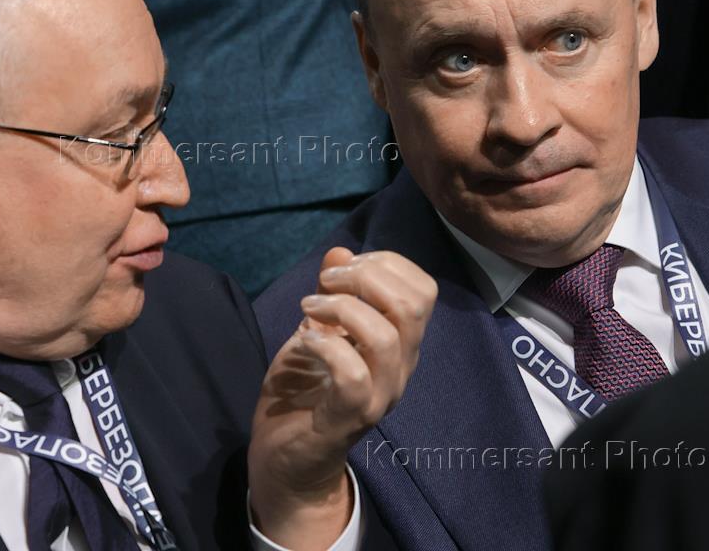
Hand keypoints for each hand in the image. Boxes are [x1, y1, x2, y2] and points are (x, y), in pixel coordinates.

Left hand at [248, 247, 436, 548]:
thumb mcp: (316, 329)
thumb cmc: (305, 390)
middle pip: (412, 305)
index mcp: (400, 343)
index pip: (423, 289)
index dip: (386, 263)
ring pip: (385, 337)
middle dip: (366, 278)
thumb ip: (332, 294)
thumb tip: (340, 251)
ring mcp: (380, 395)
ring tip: (308, 307)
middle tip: (326, 283)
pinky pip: (352, 372)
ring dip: (340, 308)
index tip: (344, 267)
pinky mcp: (351, 417)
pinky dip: (324, 344)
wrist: (285, 457)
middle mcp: (400, 368)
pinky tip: (303, 340)